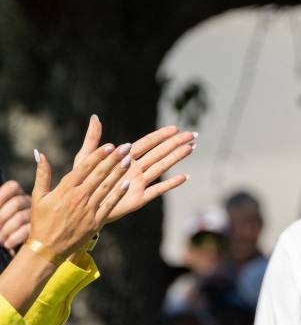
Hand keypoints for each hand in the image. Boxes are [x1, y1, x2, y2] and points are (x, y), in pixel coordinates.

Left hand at [0, 180, 30, 251]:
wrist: (5, 244)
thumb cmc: (0, 227)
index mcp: (16, 196)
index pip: (13, 187)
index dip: (2, 194)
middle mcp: (28, 203)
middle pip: (17, 202)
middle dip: (2, 216)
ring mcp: (35, 216)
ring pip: (22, 216)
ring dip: (7, 228)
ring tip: (0, 238)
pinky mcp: (39, 230)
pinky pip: (28, 230)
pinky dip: (15, 237)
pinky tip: (7, 243)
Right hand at [30, 143, 132, 258]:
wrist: (48, 248)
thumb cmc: (41, 221)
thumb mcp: (38, 197)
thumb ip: (42, 175)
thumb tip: (41, 155)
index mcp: (65, 190)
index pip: (84, 168)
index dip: (98, 156)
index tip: (109, 145)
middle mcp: (78, 197)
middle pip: (99, 174)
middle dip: (113, 159)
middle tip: (126, 147)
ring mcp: (88, 209)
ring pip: (106, 187)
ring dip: (119, 172)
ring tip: (130, 160)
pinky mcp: (96, 221)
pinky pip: (109, 204)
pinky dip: (118, 193)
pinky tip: (128, 183)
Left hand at [72, 115, 194, 223]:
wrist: (82, 206)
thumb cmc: (84, 182)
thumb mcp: (87, 158)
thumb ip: (93, 139)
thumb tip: (95, 117)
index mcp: (125, 158)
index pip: (147, 143)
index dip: (161, 135)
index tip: (176, 128)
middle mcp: (136, 169)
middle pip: (159, 153)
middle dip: (176, 143)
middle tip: (193, 135)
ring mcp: (139, 183)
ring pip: (162, 167)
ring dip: (176, 158)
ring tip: (191, 148)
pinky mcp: (139, 199)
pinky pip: (157, 190)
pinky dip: (171, 184)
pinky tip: (184, 177)